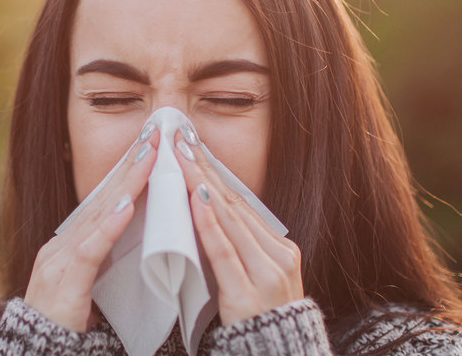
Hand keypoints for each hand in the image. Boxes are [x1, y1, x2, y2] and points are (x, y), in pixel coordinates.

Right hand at [23, 131, 157, 331]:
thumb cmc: (70, 330)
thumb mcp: (93, 287)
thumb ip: (108, 260)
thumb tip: (138, 235)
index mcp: (69, 246)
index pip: (104, 201)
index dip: (127, 173)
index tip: (152, 146)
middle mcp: (61, 246)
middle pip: (102, 198)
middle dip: (130, 165)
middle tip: (155, 134)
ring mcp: (58, 262)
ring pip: (99, 214)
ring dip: (127, 183)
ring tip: (149, 156)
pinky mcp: (64, 283)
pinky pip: (91, 249)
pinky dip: (111, 225)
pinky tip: (129, 204)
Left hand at [172, 130, 303, 323]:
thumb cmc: (258, 322)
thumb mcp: (255, 277)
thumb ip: (240, 247)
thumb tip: (210, 211)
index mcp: (280, 249)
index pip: (241, 203)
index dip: (214, 172)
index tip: (192, 145)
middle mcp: (278, 256)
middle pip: (234, 204)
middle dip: (204, 169)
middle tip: (180, 139)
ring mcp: (266, 275)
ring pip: (229, 220)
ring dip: (201, 184)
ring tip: (181, 157)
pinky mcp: (247, 294)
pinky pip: (224, 252)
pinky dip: (209, 223)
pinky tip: (195, 198)